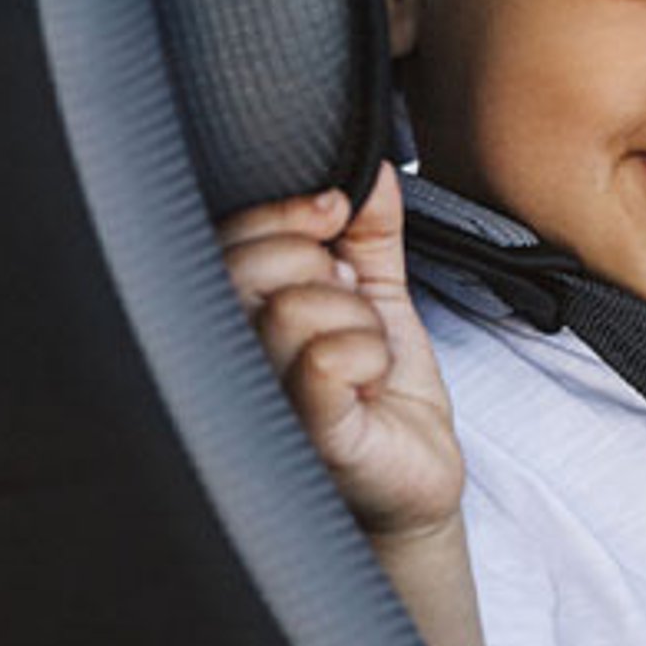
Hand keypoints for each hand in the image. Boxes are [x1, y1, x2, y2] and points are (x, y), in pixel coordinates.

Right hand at [222, 166, 459, 541]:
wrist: (414, 477)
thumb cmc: (380, 394)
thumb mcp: (378, 294)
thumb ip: (370, 231)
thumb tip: (375, 168)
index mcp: (239, 315)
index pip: (232, 235)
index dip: (289, 211)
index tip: (335, 215)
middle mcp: (231, 356)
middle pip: (253, 264)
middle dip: (325, 267)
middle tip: (351, 308)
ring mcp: (260, 399)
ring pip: (294, 307)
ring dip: (357, 319)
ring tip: (364, 356)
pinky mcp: (304, 435)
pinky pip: (326, 359)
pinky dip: (369, 354)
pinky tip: (370, 383)